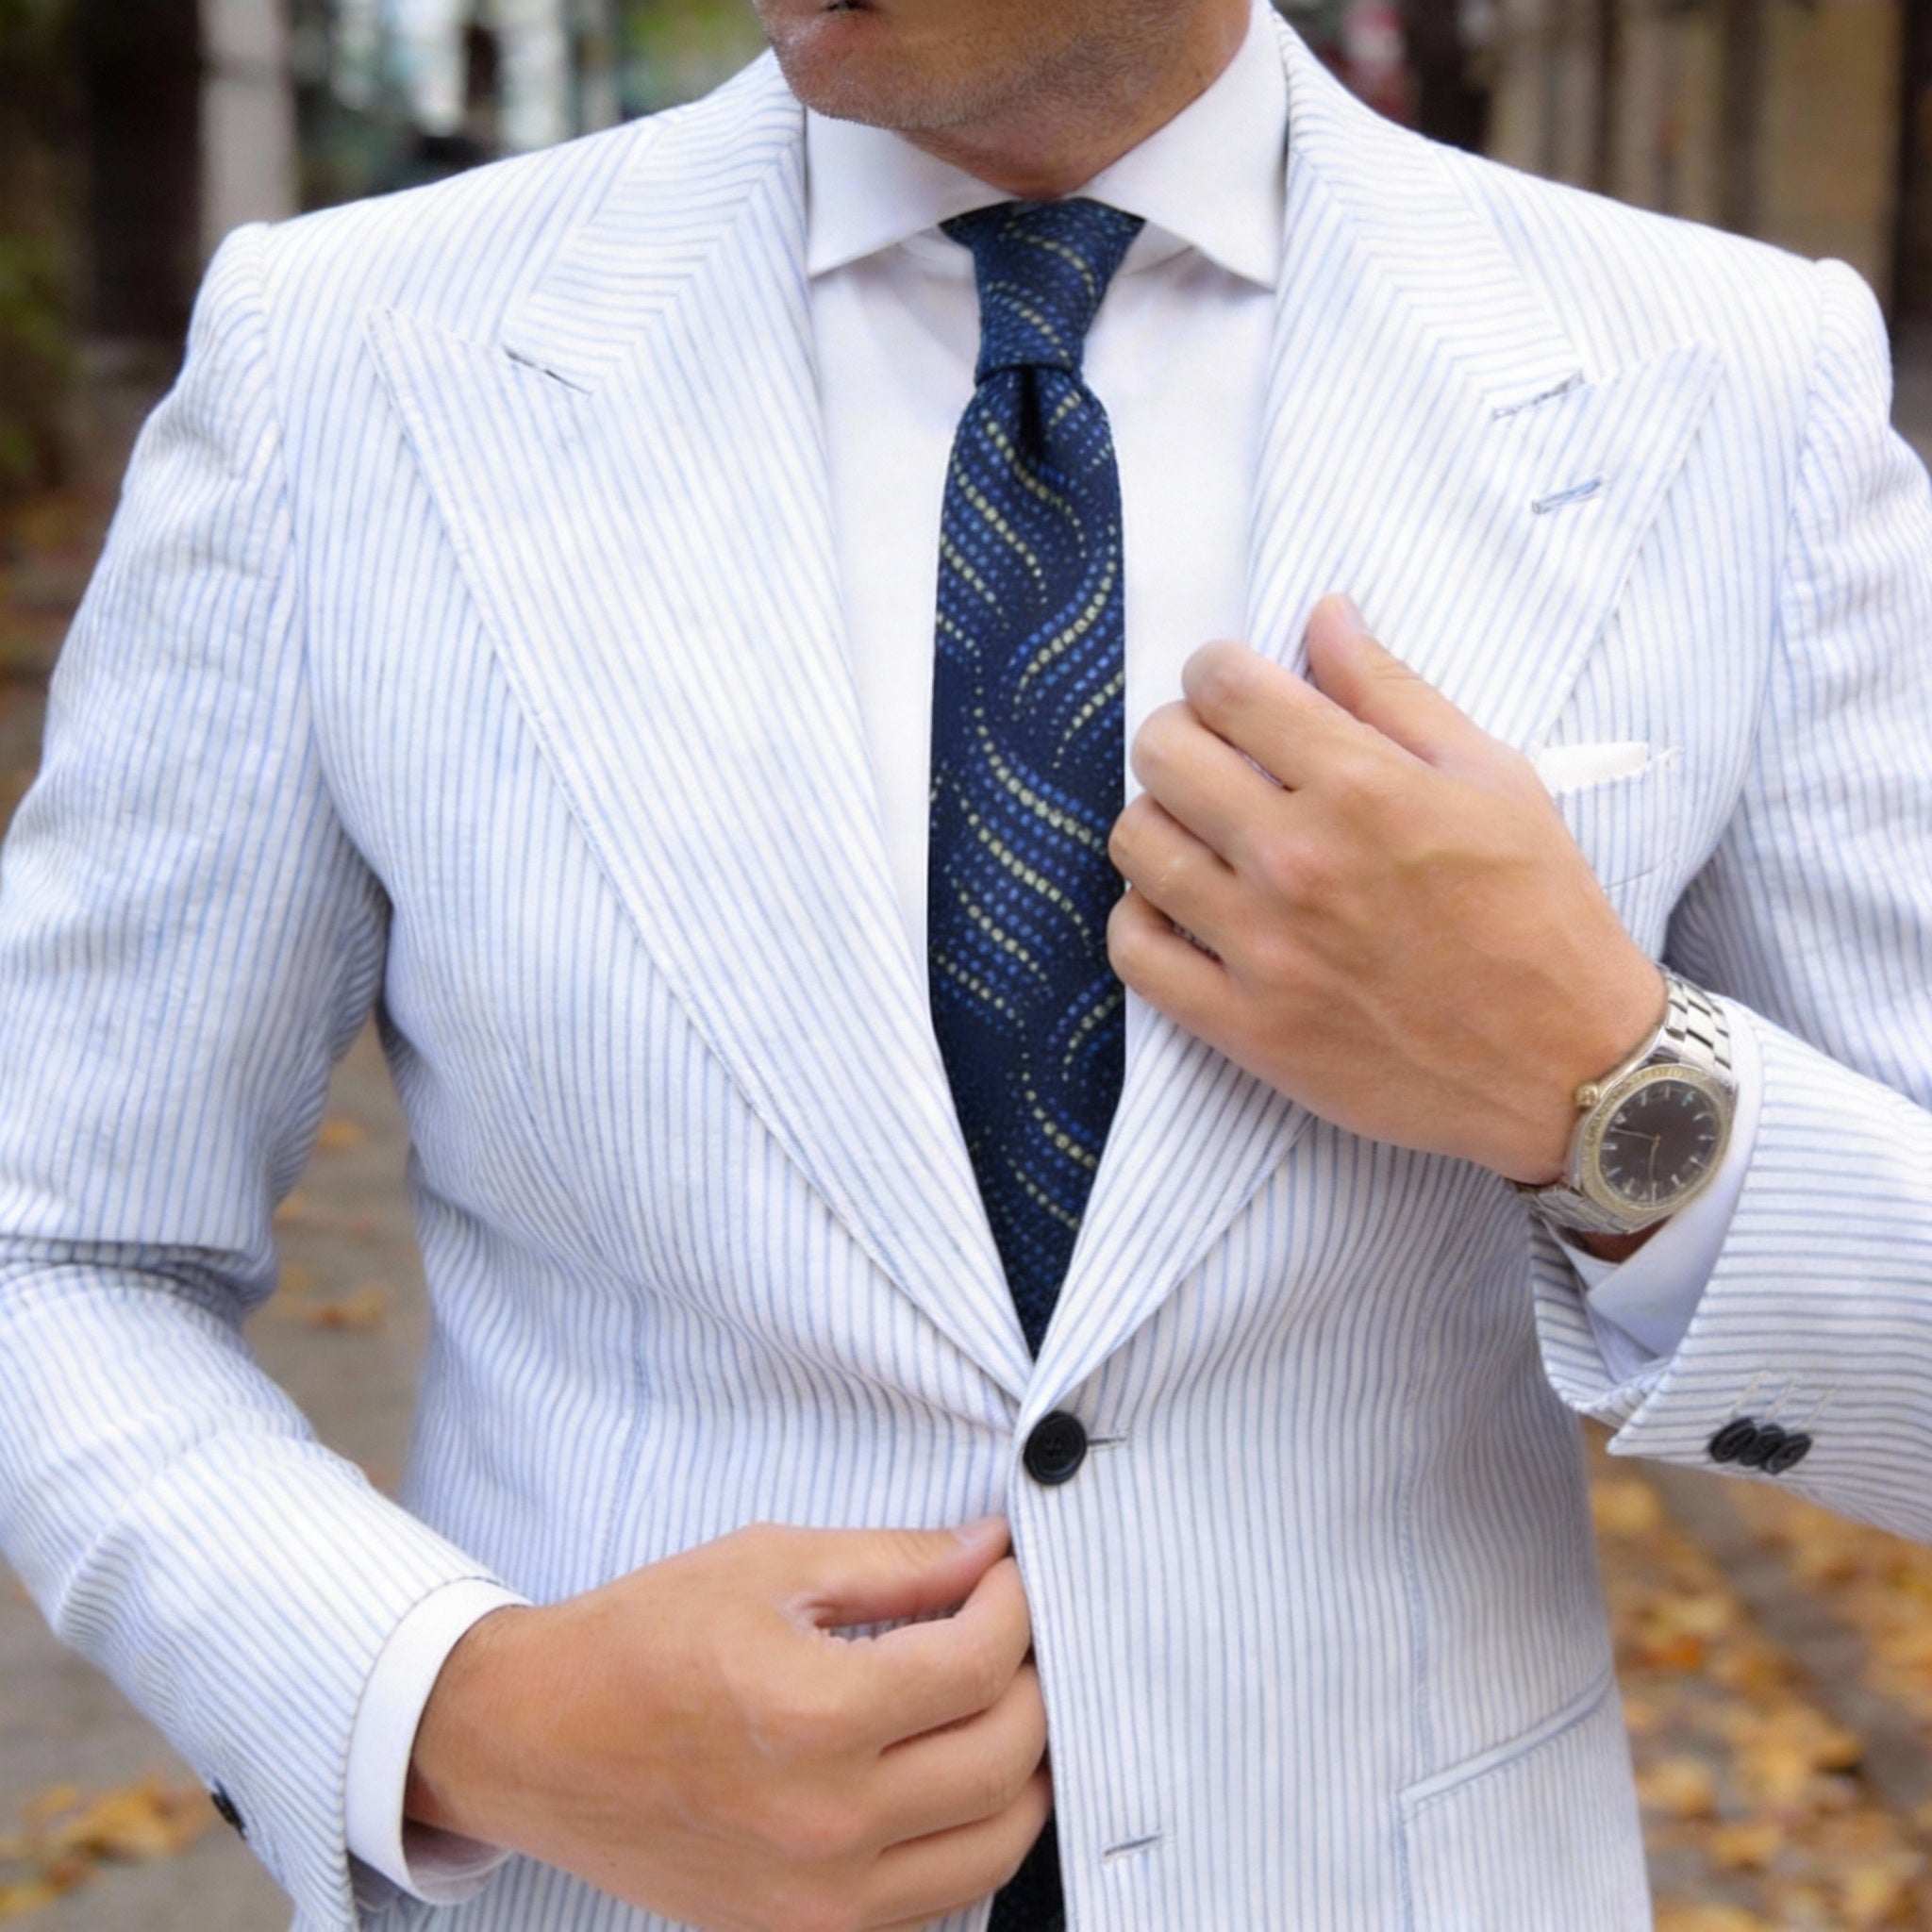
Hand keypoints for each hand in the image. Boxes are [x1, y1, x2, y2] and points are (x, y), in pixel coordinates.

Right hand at [407, 1518, 1049, 1931]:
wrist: (535, 1739)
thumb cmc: (643, 1637)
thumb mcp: (770, 1565)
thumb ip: (896, 1562)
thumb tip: (989, 1550)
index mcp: (815, 1717)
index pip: (979, 1663)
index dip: (1015, 1606)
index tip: (1008, 1575)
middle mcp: (827, 1824)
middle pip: (1005, 1759)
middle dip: (1034, 1681)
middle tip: (1013, 1633)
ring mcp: (818, 1899)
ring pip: (992, 1849)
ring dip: (1023, 1771)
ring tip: (1003, 1706)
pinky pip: (935, 1901)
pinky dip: (970, 1839)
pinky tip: (953, 1778)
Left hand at [1107, 595, 1664, 1184]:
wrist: (1567, 1066)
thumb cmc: (1540, 914)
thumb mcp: (1493, 778)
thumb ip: (1392, 692)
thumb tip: (1325, 613)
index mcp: (1362, 786)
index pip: (1225, 686)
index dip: (1217, 671)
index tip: (1233, 690)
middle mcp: (1298, 859)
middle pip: (1163, 753)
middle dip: (1181, 735)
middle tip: (1217, 758)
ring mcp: (1263, 948)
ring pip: (1136, 843)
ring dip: (1159, 821)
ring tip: (1202, 834)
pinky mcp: (1244, 1026)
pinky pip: (1134, 951)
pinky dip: (1143, 919)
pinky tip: (1185, 908)